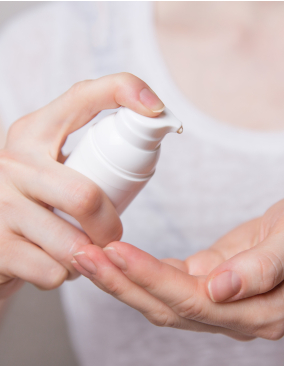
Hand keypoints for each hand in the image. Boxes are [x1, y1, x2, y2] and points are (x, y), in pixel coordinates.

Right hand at [0, 73, 164, 299]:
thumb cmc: (38, 201)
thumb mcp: (55, 167)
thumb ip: (91, 151)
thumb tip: (152, 125)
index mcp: (36, 132)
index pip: (85, 97)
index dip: (125, 92)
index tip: (156, 109)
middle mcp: (13, 161)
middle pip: (86, 197)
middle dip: (110, 227)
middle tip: (111, 233)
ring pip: (73, 244)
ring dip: (88, 255)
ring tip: (79, 249)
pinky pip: (54, 272)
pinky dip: (66, 275)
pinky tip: (53, 262)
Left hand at [71, 190, 283, 340]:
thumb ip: (267, 265)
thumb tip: (221, 289)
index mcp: (263, 309)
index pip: (195, 301)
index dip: (152, 279)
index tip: (114, 252)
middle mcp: (238, 316)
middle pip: (169, 307)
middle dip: (122, 282)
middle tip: (81, 254)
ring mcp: (224, 304)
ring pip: (163, 300)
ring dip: (122, 279)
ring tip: (86, 254)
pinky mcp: (213, 284)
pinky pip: (170, 285)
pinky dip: (140, 272)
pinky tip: (114, 258)